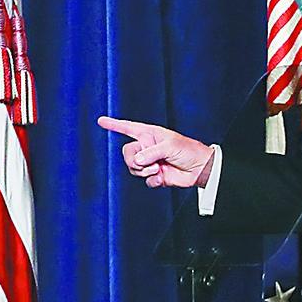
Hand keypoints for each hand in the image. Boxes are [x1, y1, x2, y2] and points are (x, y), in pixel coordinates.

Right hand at [99, 115, 214, 187]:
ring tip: (159, 169)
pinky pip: (144, 180)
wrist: (200, 169)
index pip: (128, 128)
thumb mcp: (169, 146)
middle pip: (127, 153)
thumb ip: (151, 152)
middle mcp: (147, 147)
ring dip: (145, 171)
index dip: (114, 125)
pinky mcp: (155, 175)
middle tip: (150, 163)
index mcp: (150, 134)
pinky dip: (152, 180)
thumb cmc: (188, 151)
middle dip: (135, 160)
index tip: (101, 121)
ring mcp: (150, 162)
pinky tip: (162, 178)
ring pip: (133, 168)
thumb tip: (137, 161)